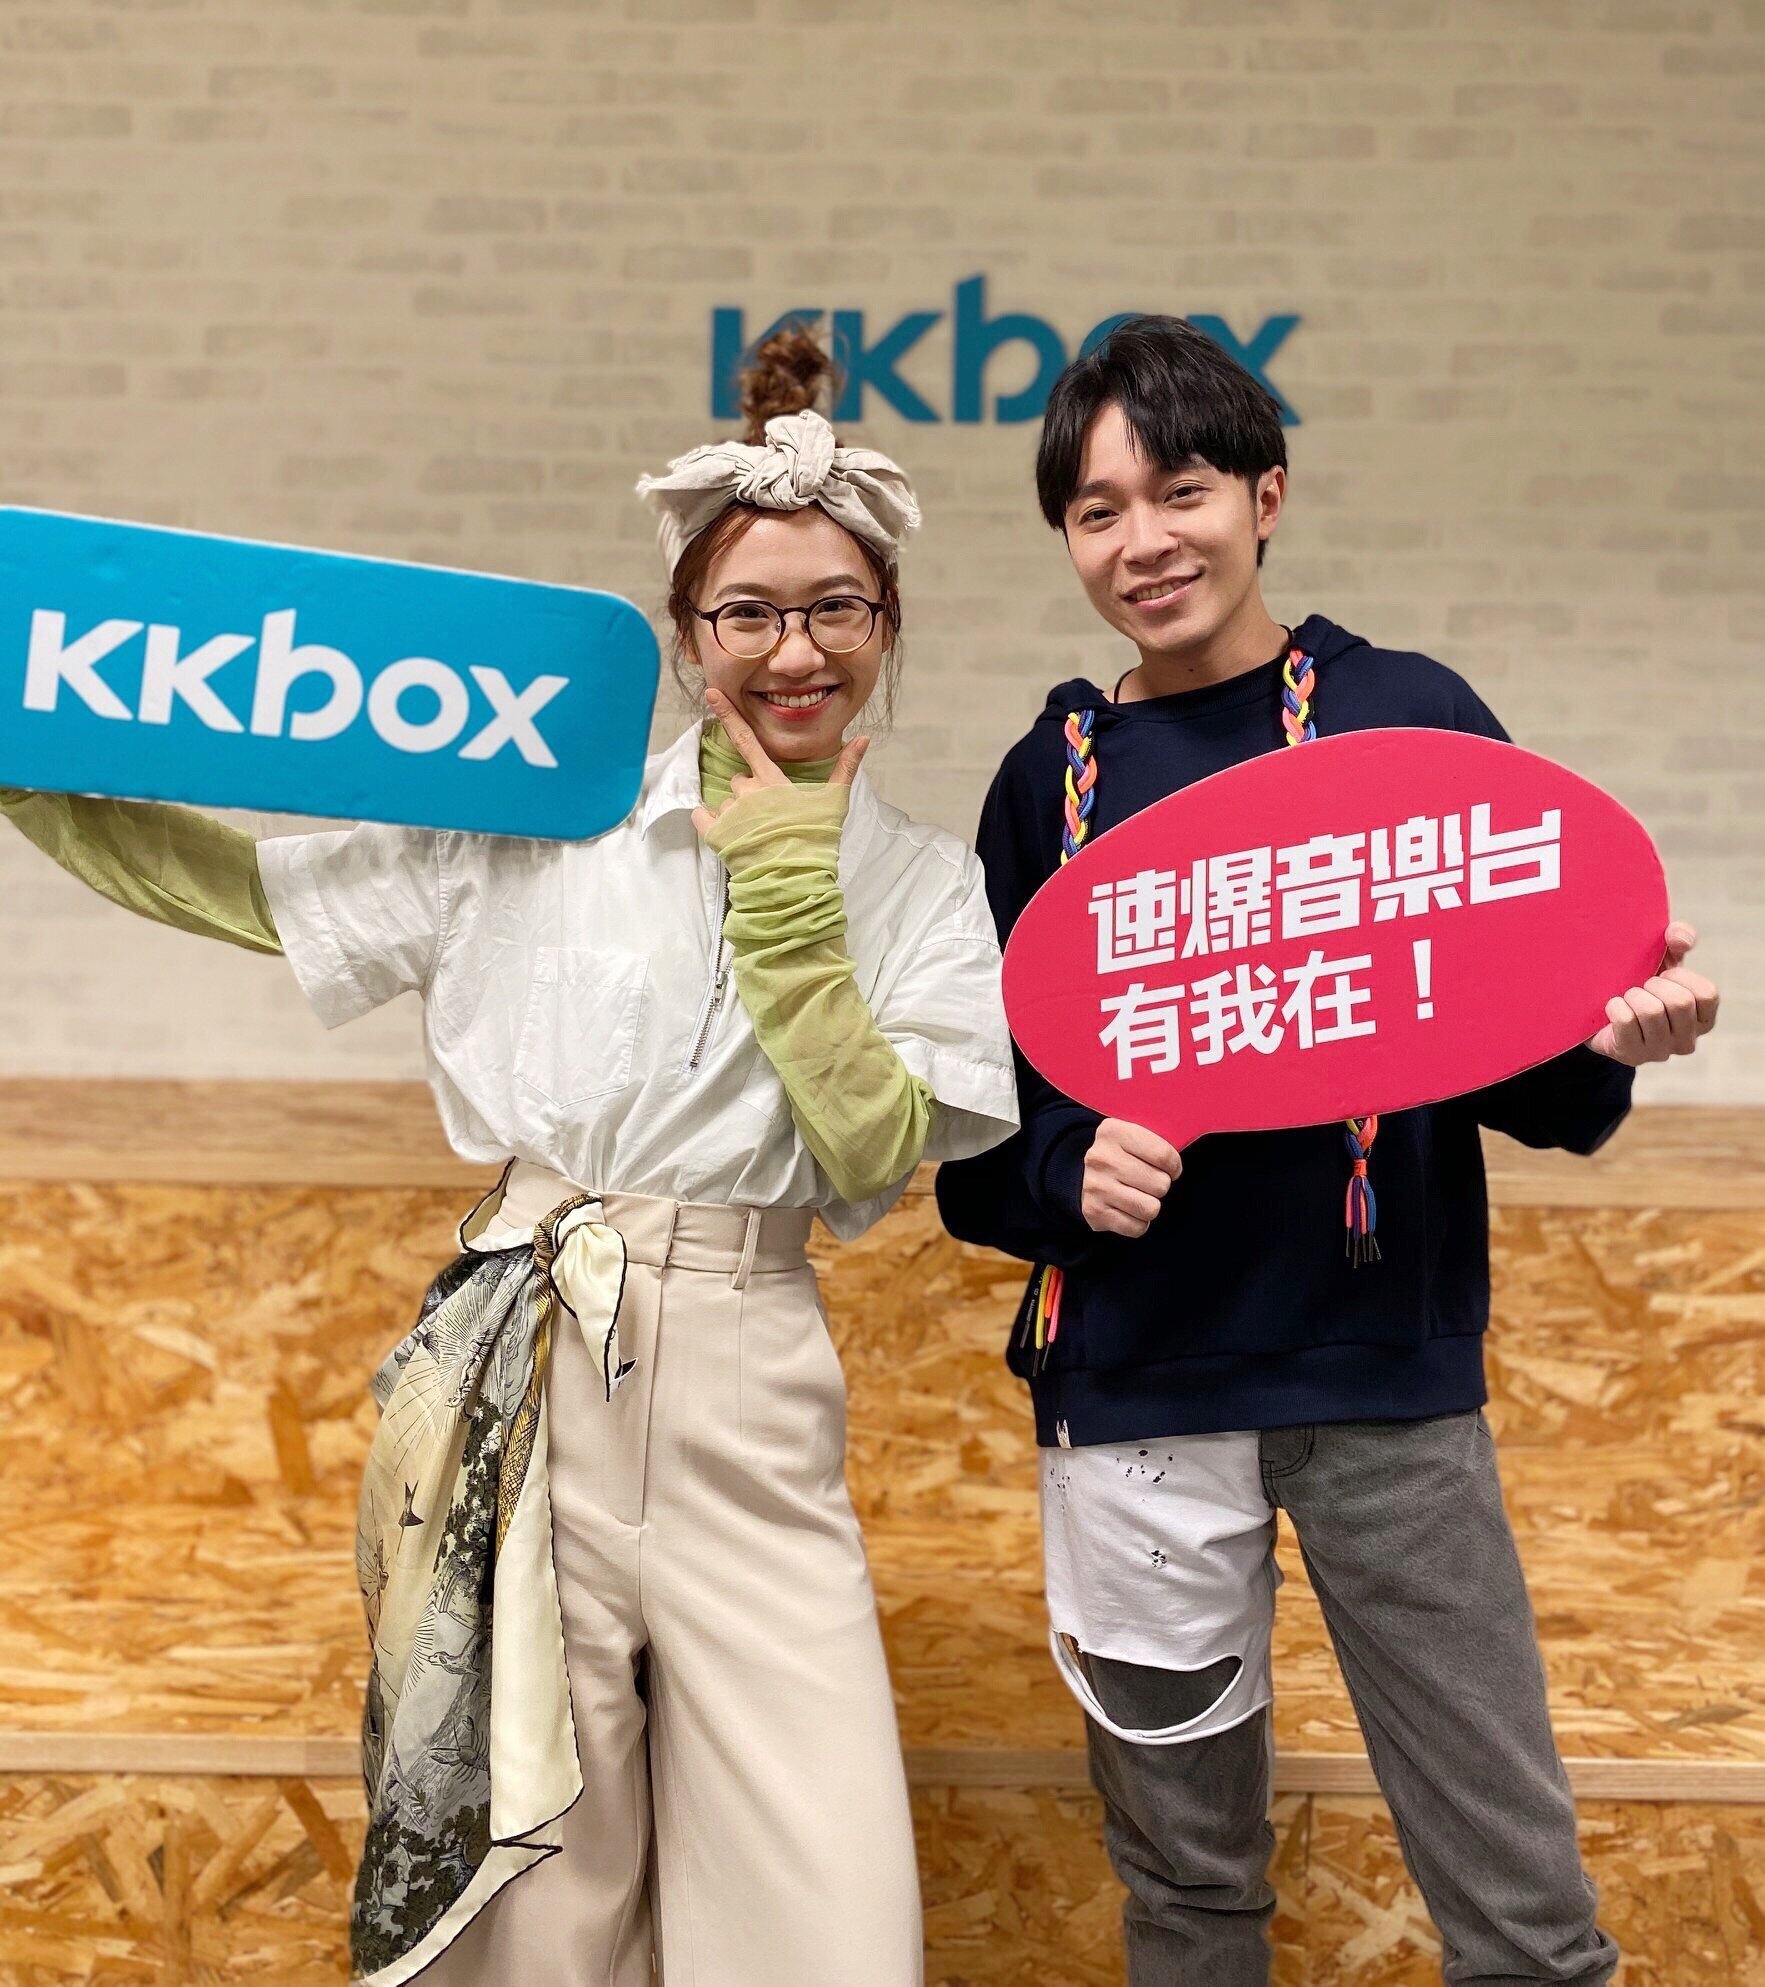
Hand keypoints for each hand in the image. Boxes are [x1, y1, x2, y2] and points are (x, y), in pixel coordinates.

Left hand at [691, 687, 868, 838]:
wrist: (794, 881)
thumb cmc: (816, 842)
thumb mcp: (834, 803)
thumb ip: (846, 768)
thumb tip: (864, 738)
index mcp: (772, 780)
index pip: (746, 739)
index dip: (728, 714)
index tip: (711, 693)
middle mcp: (746, 790)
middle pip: (740, 780)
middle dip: (749, 793)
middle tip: (770, 817)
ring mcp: (729, 812)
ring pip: (726, 801)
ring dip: (736, 812)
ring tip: (757, 834)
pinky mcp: (714, 834)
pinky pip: (703, 816)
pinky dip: (711, 822)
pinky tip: (732, 835)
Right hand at [1081, 1118, 1182, 1236]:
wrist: (1083, 1176)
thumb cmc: (1121, 1156)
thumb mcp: (1134, 1136)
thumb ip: (1156, 1143)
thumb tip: (1179, 1167)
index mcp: (1113, 1132)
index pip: (1164, 1156)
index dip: (1174, 1166)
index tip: (1168, 1168)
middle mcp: (1101, 1158)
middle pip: (1160, 1184)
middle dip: (1160, 1185)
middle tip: (1147, 1182)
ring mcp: (1096, 1186)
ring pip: (1151, 1208)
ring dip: (1150, 1205)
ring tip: (1139, 1196)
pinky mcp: (1094, 1212)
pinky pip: (1137, 1228)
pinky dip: (1138, 1222)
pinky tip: (1128, 1210)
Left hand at [1586, 920, 1718, 1064]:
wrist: (1600, 1011)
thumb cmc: (1640, 982)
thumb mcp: (1664, 958)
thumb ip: (1678, 938)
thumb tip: (1680, 938)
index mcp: (1703, 1019)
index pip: (1707, 994)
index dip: (1682, 977)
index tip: (1665, 975)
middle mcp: (1687, 1040)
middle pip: (1679, 1002)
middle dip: (1654, 985)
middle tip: (1641, 986)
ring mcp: (1660, 1052)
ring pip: (1651, 1012)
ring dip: (1633, 996)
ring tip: (1627, 997)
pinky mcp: (1632, 1055)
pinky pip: (1625, 1021)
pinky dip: (1615, 1007)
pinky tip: (1613, 1007)